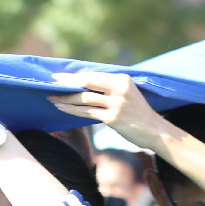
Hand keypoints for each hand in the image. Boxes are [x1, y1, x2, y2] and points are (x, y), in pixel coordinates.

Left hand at [49, 71, 169, 151]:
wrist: (155, 130)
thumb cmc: (138, 113)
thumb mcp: (126, 94)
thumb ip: (109, 88)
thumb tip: (85, 85)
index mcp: (122, 79)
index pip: (93, 75)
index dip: (74, 76)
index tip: (59, 76)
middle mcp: (120, 88)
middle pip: (86, 83)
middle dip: (67, 83)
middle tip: (50, 84)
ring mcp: (116, 104)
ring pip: (85, 98)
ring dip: (66, 98)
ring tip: (52, 98)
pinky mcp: (113, 118)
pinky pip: (88, 113)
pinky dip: (73, 110)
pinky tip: (62, 108)